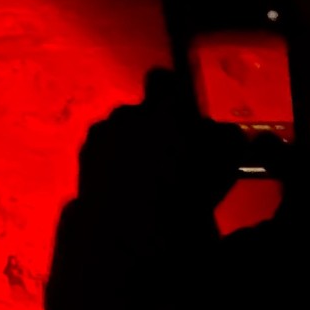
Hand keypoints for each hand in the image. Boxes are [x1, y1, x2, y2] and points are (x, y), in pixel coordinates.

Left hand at [77, 67, 248, 214]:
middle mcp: (128, 113)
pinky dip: (113, 158)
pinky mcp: (84, 154)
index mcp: (164, 110)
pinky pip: (104, 147)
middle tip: (170, 151)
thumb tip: (221, 131)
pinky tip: (124, 183)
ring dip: (132, 142)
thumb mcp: (222, 165)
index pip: (166, 79)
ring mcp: (101, 132)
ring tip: (146, 174)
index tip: (183, 110)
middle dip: (154, 124)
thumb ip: (224, 139)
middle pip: (142, 109)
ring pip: (121, 129)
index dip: (174, 91)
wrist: (130, 229)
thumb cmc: (185, 194)